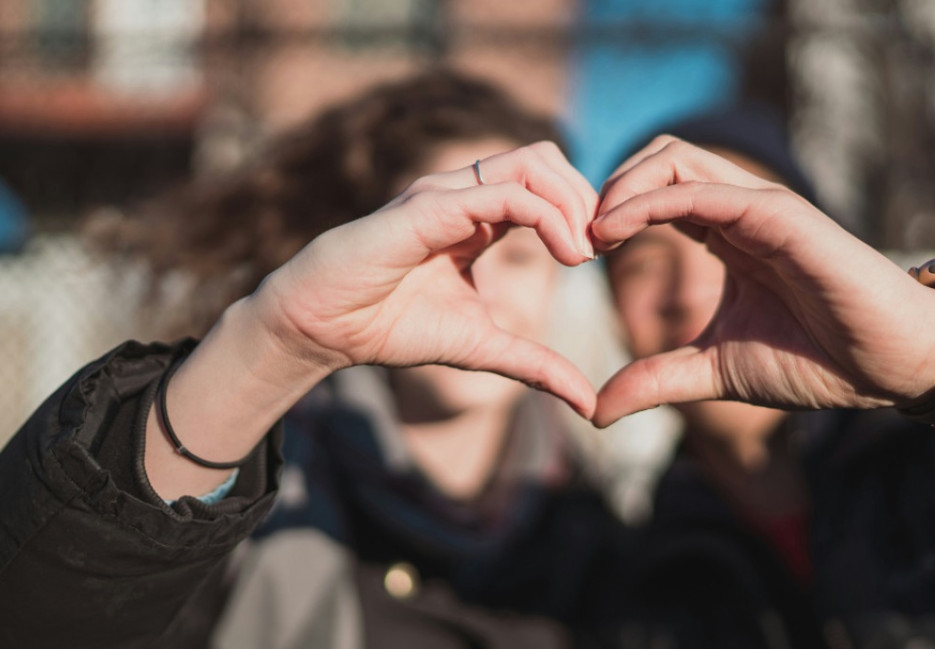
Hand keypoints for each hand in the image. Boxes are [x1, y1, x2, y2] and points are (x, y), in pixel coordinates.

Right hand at [251, 141, 599, 415]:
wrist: (322, 329)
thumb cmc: (390, 327)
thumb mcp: (482, 348)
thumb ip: (536, 366)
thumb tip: (589, 405)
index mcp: (478, 216)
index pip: (546, 183)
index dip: (584, 211)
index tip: (605, 255)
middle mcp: (464, 193)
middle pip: (547, 158)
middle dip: (586, 197)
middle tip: (603, 247)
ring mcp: (446, 194)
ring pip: (532, 162)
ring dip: (573, 201)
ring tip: (585, 251)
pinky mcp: (429, 207)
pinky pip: (504, 194)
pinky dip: (548, 217)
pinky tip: (566, 255)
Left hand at [590, 137, 934, 426]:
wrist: (887, 368)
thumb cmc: (817, 360)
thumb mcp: (715, 371)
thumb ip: (657, 379)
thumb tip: (595, 410)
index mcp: (726, 234)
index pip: (655, 191)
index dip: (609, 211)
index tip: (575, 254)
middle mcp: (740, 210)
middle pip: (660, 157)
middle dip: (608, 186)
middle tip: (576, 237)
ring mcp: (760, 207)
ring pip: (676, 158)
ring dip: (621, 185)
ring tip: (591, 232)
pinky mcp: (780, 215)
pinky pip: (703, 191)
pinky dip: (651, 200)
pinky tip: (616, 231)